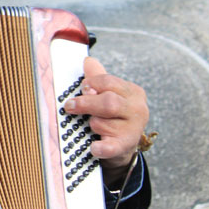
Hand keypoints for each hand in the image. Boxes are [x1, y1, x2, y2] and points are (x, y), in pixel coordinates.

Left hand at [64, 57, 148, 184]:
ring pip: (103, 123)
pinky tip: (93, 147)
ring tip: (91, 126)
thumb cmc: (113, 114)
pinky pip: (110, 147)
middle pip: (109, 102)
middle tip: (70, 106)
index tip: (82, 88)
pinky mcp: (125, 147)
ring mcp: (133, 130)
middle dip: (86, 103)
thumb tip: (88, 61)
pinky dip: (100, 148)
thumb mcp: (109, 93)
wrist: (123, 144)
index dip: (91, 84)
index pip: (109, 82)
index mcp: (134, 92)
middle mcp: (138, 110)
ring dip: (92, 124)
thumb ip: (98, 77)